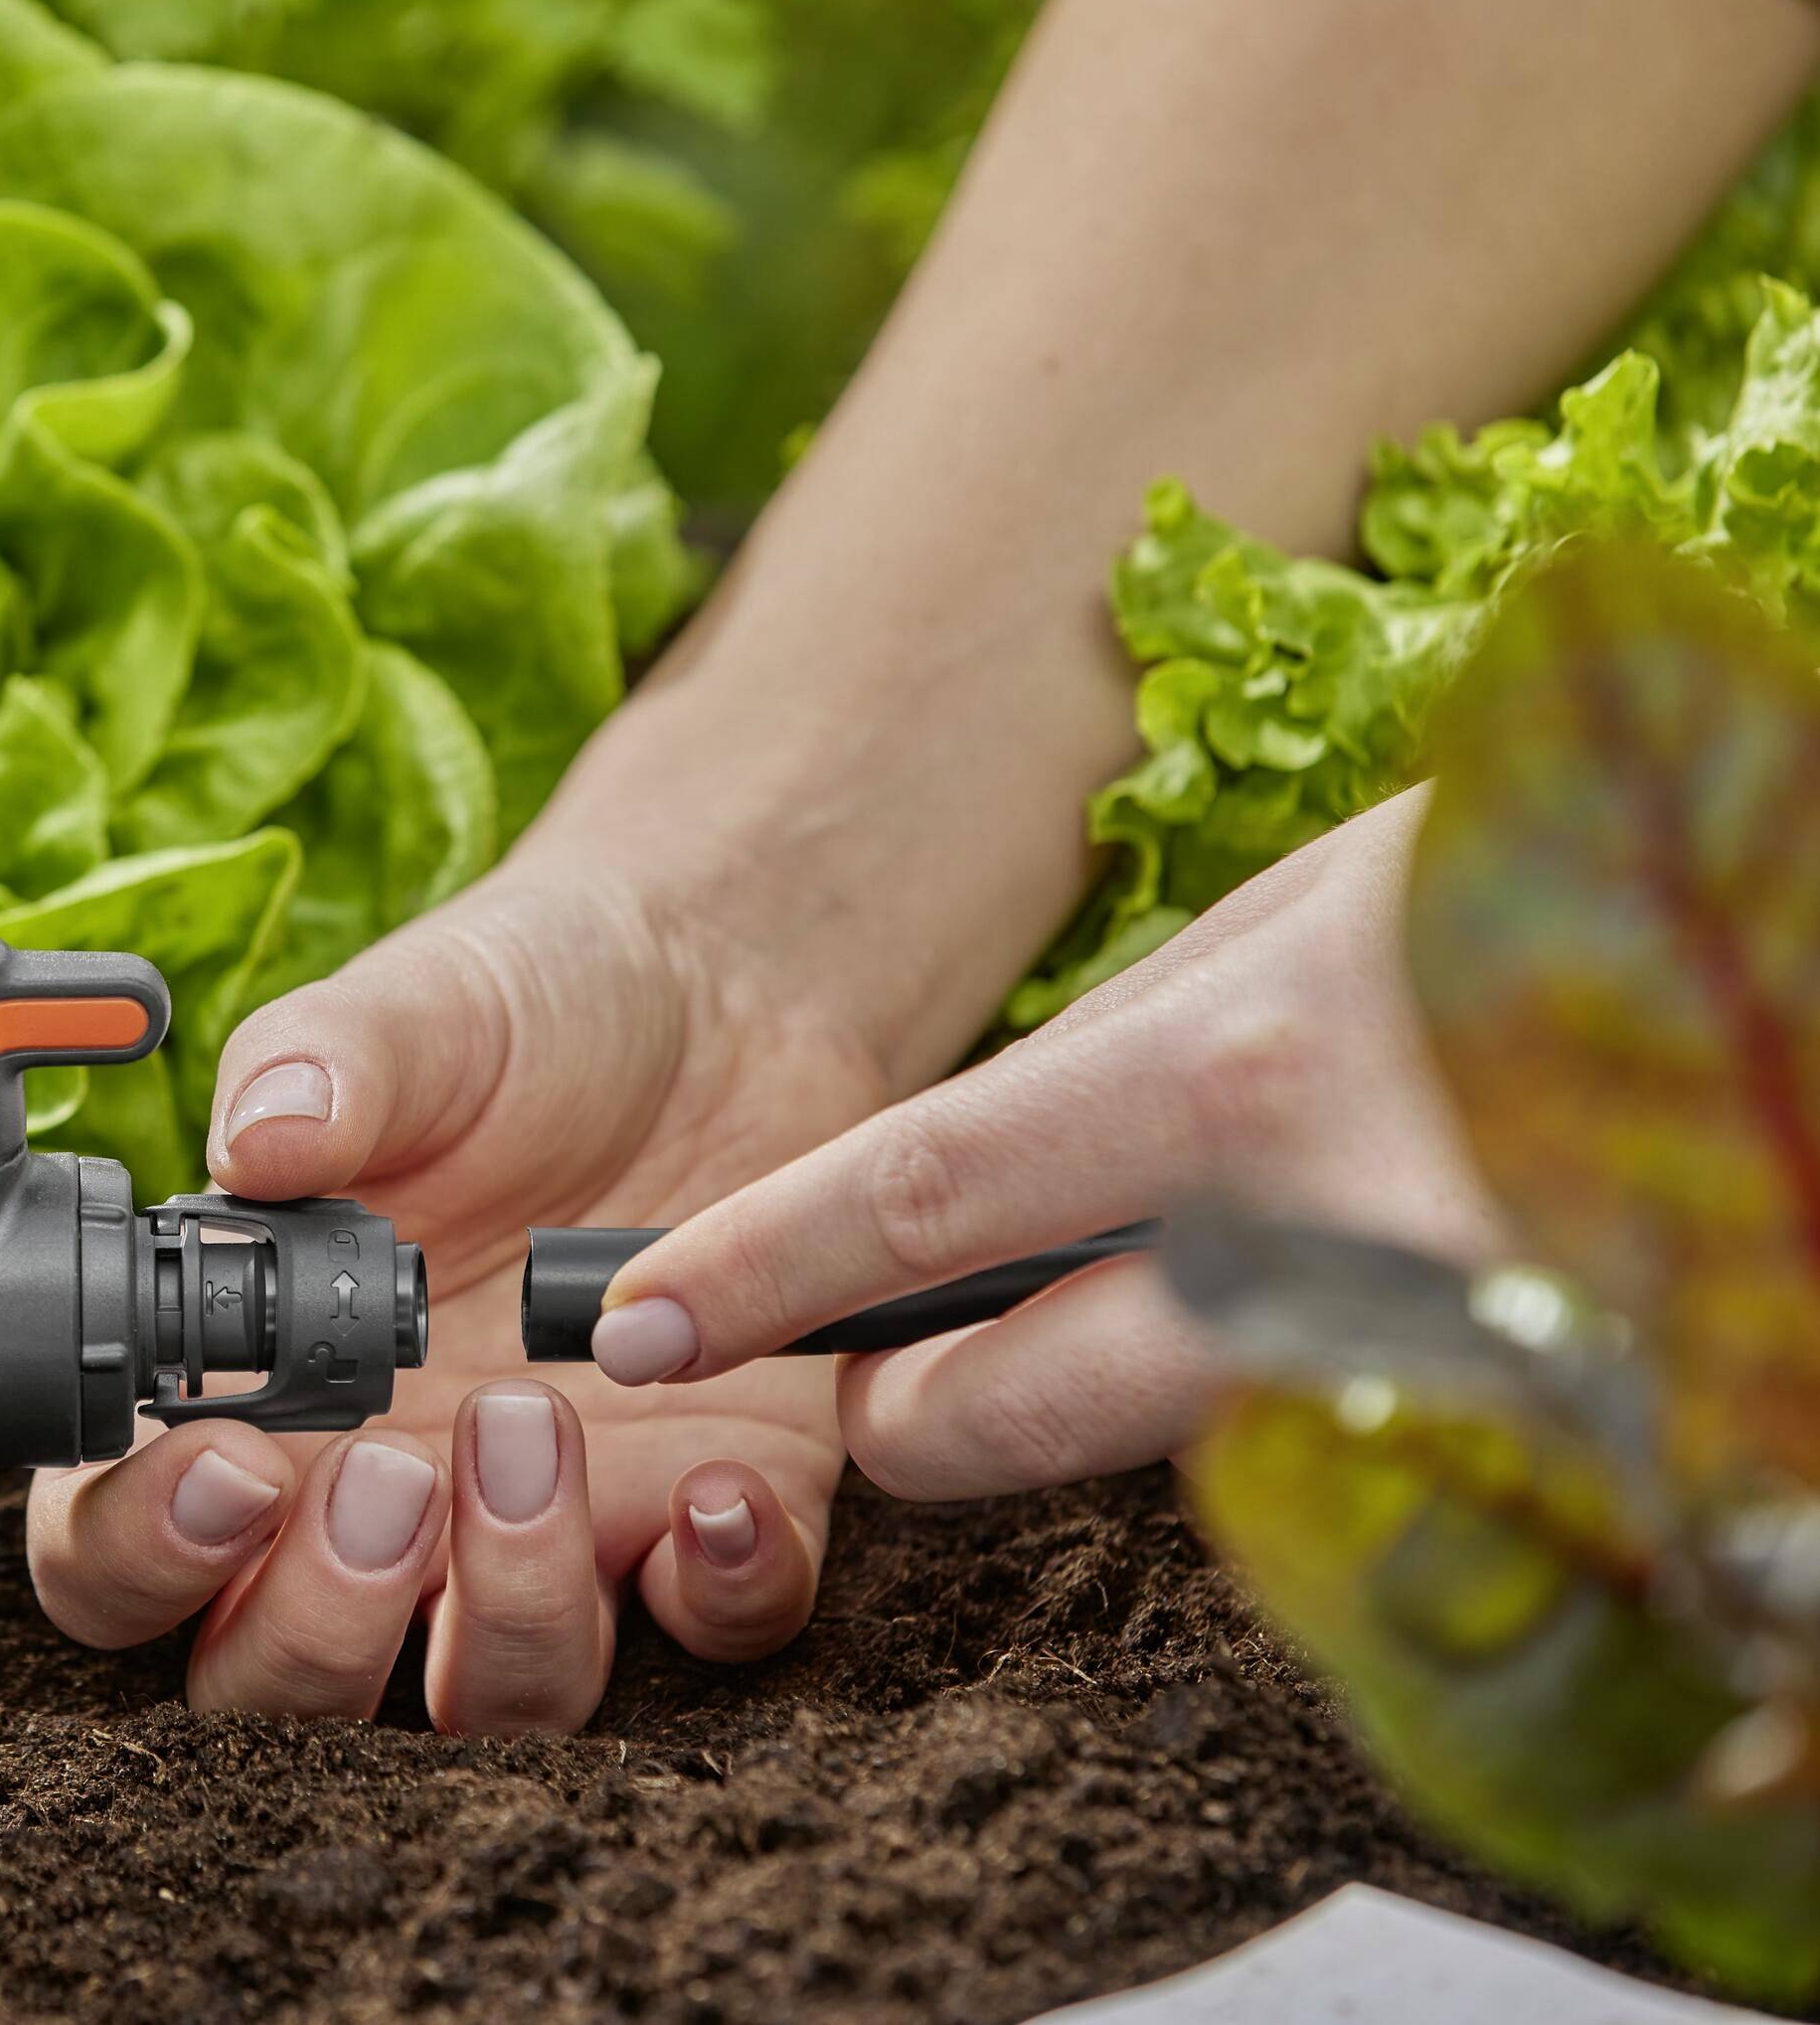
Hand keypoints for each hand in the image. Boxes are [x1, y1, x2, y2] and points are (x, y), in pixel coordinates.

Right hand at [24, 845, 887, 1733]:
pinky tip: (715, 1485)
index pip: (113, 1552)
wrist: (718, 994)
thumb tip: (258, 1137)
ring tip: (536, 1422)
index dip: (142, 1554)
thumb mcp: (411, 1013)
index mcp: (240, 1397)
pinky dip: (718, 1591)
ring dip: (505, 1611)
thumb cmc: (520, 1013)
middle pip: (271, 1689)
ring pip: (483, 1705)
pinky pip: (705, 1633)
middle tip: (388, 1475)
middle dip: (316, 1628)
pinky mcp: (697, 1522)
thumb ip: (318, 1069)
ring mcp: (531, 1539)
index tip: (232, 1467)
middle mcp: (365, 1504)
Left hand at [591, 789, 1506, 1499]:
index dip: (769, 1265)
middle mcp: (1335, 1223)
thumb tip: (986, 1173)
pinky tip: (1276, 1342)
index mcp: (1245, 1065)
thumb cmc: (1531, 892)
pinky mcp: (1532, 1424)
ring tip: (1032, 1364)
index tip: (644, 1309)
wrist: (1778, 944)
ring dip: (1088, 1413)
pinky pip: (1330, 1458)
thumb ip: (1140, 1049)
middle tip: (858, 1397)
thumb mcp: (1308, 911)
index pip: (934, 1192)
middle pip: (1034, 1400)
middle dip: (911, 1420)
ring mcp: (1444, 1346)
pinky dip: (1263, 1416)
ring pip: (1180, 1444)